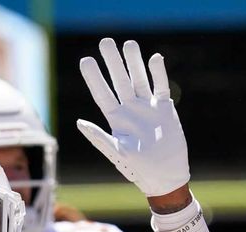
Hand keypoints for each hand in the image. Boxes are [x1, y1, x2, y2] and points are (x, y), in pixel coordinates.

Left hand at [77, 38, 189, 197]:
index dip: (94, 77)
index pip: (102, 94)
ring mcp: (147, 108)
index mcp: (116, 120)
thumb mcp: (116, 152)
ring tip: (129, 44)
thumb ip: (99, 136)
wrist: (165, 175)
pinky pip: (161, 86)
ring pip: (139, 79)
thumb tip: (80, 122)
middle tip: (105, 42)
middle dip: (113, 62)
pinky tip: (154, 58)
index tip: (86, 60)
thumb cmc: (137, 169)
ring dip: (135, 63)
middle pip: (120, 81)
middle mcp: (130, 110)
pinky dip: (158, 73)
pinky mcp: (164, 109)